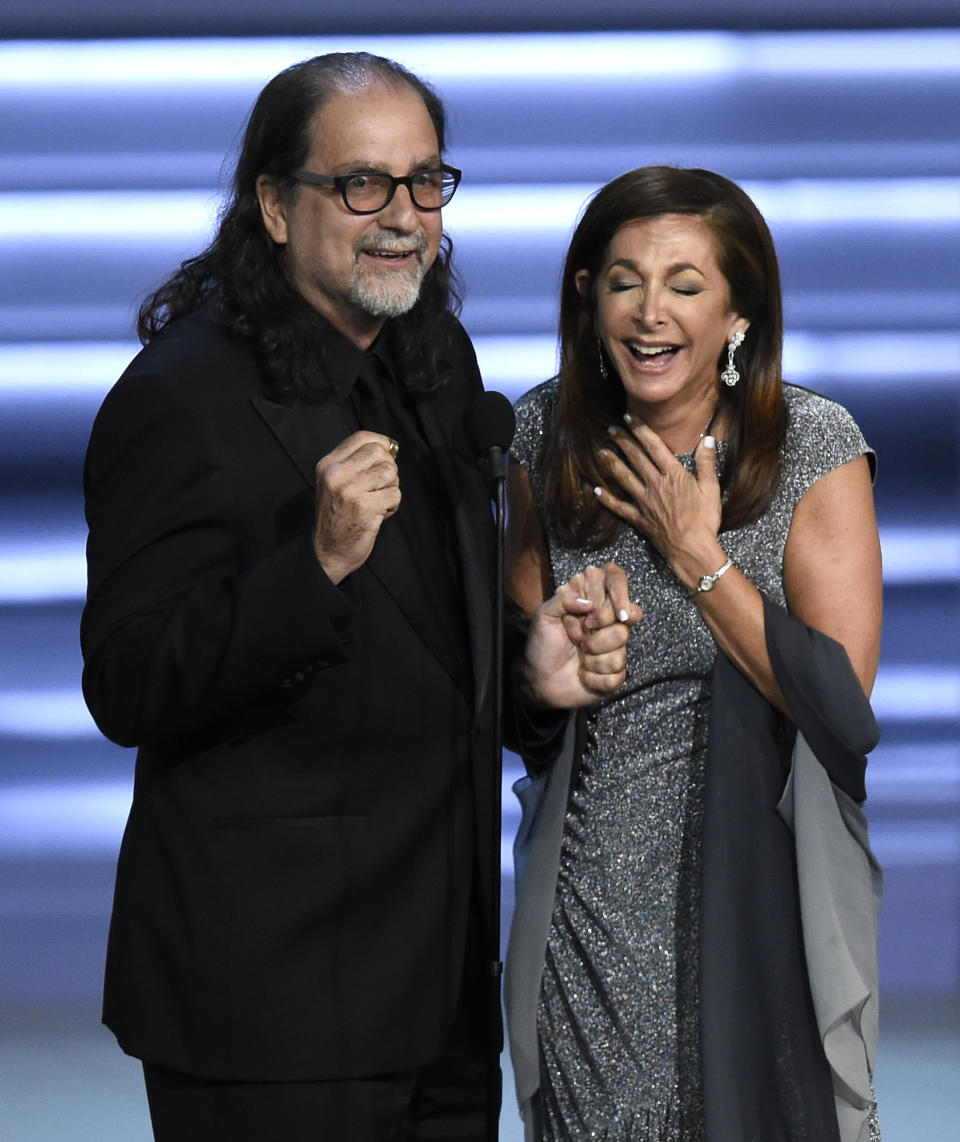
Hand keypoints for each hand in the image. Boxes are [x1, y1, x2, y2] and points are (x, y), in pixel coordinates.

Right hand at [313, 431, 400, 583]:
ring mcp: (350, 491)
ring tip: (379, 501)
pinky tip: (380, 514)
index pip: (362, 437)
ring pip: (390, 472)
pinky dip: (393, 505)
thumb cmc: (337, 516)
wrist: (327, 551)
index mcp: (327, 464)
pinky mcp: (365, 508)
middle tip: (381, 486)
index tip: (387, 455)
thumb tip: (390, 448)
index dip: (381, 443)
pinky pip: (395, 494)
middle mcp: (336, 474)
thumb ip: (355, 463)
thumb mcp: (335, 483)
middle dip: (388, 468)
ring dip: (391, 488)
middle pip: (379, 452)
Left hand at [521, 562, 641, 708]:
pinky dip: (595, 675)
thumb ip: (563, 600)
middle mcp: (608, 619)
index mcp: (591, 599)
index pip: (616, 579)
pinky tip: (584, 673)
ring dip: (593, 655)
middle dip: (599, 631)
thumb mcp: (544, 616)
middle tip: (578, 637)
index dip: (621, 592)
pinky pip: (617, 670)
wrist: (540, 680)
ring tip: (580, 655)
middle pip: (628, 614)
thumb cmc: (542, 645)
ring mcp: (615, 644)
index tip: (619, 613)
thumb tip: (588, 603)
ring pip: (623, 642)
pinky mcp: (617, 669)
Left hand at [593, 418, 722, 570]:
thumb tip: (707, 438)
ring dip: (611, 463)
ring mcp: (645, 501)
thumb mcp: (711, 488)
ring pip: (624, 478)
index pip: (654, 446)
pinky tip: (596, 490)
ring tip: (600, 452)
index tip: (628, 418)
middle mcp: (655, 484)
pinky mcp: (639, 518)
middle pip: (635, 458)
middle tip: (610, 428)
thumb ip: (707, 462)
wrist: (692, 548)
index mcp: (673, 475)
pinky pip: (619, 507)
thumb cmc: (705, 520)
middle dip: (622, 441)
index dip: (640, 430)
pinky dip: (607, 499)